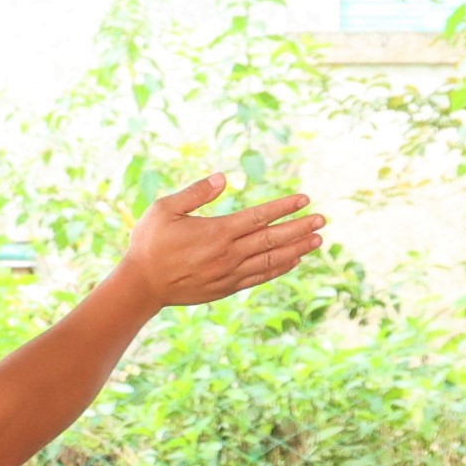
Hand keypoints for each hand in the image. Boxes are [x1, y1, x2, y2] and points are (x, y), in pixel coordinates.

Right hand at [113, 170, 327, 315]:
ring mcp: (230, 273)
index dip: (284, 207)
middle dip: (300, 228)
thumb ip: (195, 193)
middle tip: (323, 219)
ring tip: (318, 240)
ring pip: (272, 260)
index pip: (259, 217)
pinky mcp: (227, 287)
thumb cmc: (150, 243)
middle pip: (273, 239)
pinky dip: (280, 268)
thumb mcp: (165, 209)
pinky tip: (294, 261)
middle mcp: (229, 253)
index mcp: (217, 231)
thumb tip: (223, 177)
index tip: (304, 199)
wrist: (142, 285)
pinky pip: (261, 276)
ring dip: (297, 249)